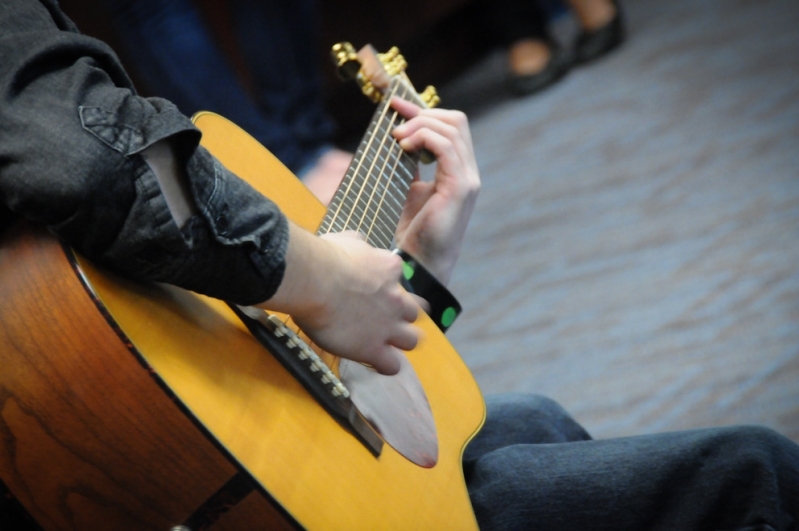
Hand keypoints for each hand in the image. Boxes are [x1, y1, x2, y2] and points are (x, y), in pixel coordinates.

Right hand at [259, 225, 418, 374]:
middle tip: (385, 318)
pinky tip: (375, 363)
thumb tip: (358, 244)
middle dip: (404, 315)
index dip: (388, 284)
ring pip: (413, 341)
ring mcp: (388, 326)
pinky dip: (386, 365)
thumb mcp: (347, 240)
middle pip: (415, 312)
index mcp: (389, 269)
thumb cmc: (325, 257)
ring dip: (401, 342)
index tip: (372, 288)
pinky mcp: (374, 349)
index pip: (398, 277)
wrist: (315, 281)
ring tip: (386, 344)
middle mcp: (396, 299)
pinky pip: (392, 366)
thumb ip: (358, 245)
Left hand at [390, 97, 480, 284]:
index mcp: (457, 170)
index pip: (451, 126)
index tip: (396, 106)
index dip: (424, 112)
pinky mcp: (460, 187)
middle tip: (395, 119)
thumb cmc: (412, 230)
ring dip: (419, 125)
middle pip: (456, 121)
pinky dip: (423, 138)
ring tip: (396, 137)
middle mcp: (467, 171)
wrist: (418, 261)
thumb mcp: (408, 188)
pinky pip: (446, 147)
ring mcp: (467, 179)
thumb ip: (408, 165)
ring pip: (451, 129)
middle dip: (422, 113)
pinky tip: (404, 147)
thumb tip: (394, 139)